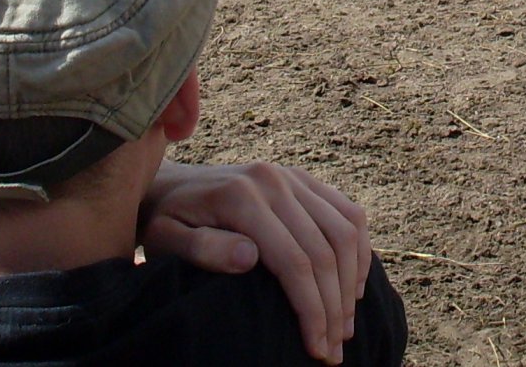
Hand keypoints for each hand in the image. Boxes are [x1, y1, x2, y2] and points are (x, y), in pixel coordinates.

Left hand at [141, 161, 368, 364]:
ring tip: (345, 326)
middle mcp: (275, 181)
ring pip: (346, 231)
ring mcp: (293, 176)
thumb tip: (249, 258)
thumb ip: (203, 248)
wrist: (170, 184)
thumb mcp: (167, 239)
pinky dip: (359, 251)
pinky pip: (348, 213)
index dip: (311, 310)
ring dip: (352, 283)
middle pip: (326, 250)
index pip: (294, 262)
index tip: (316, 350)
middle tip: (335, 352)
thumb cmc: (166, 222)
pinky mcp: (303, 180)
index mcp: (242, 198)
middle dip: (335, 307)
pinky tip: (353, 285)